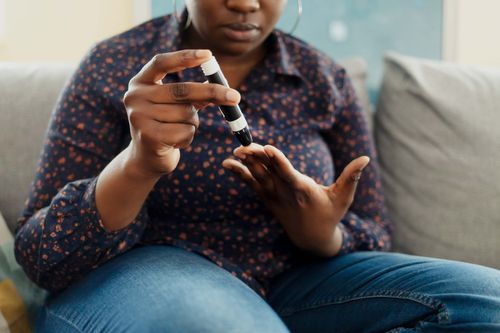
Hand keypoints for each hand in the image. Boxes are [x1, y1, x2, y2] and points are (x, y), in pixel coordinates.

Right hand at [122, 49, 240, 178]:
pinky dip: (188, 138)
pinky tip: (175, 143)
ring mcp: (139, 117)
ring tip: (178, 131)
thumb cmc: (166, 126)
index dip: (184, 57)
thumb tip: (224, 88)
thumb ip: (195, 94)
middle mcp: (135, 96)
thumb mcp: (178, 106)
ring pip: (187, 114)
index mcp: (140, 82)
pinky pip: (185, 132)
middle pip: (181, 90)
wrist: (146, 158)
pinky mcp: (149, 137)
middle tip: (236, 97)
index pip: (161, 62)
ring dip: (193, 124)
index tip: (208, 55)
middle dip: (212, 93)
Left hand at [222, 144, 369, 256]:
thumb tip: (366, 158)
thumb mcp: (343, 197)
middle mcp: (285, 193)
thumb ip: (351, 177)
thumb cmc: (330, 214)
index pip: (288, 173)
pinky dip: (239, 173)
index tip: (268, 149)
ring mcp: (273, 196)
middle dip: (257, 158)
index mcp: (303, 190)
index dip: (278, 161)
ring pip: (257, 176)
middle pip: (269, 171)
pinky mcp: (266, 197)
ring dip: (246, 163)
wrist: (311, 238)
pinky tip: (226, 163)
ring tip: (236, 151)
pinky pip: (250, 183)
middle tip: (245, 145)